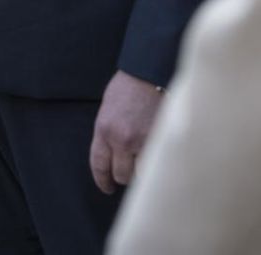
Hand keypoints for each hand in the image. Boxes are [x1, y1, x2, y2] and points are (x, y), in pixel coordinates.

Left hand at [89, 70, 164, 192]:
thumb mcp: (107, 110)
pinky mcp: (161, 141)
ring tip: (145, 165)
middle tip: (129, 173)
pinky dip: (158, 165)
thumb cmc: (127, 88)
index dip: (102, 180)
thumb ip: (108, 133)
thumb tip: (113, 156)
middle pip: (121, 175)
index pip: (99, 165)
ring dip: (143, 173)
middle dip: (124, 176)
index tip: (107, 187)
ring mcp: (143, 142)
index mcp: (103, 129)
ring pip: (142, 174)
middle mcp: (121, 139)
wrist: (149, 73)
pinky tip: (159, 162)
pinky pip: (158, 164)